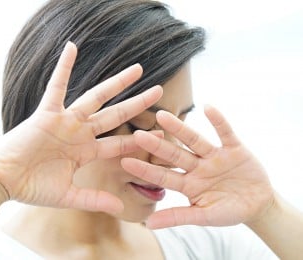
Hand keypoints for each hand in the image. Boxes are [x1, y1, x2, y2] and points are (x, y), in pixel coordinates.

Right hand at [0, 41, 162, 213]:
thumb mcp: (67, 196)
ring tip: (137, 69)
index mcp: (85, 152)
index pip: (118, 144)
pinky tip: (71, 47)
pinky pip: (56, 87)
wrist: (2, 180)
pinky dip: (63, 68)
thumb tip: (121, 210)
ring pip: (96, 98)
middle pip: (115, 115)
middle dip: (137, 103)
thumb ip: (94, 200)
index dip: (138, 141)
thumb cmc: (32, 188)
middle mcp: (79, 133)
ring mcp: (65, 122)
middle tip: (160, 91)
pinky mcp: (46, 114)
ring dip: (116, 83)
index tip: (159, 134)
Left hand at [121, 105, 274, 227]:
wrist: (257, 205)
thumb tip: (148, 224)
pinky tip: (208, 107)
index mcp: (188, 184)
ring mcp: (214, 156)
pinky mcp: (233, 148)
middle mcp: (197, 167)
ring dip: (179, 128)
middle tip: (137, 134)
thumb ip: (178, 217)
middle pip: (174, 154)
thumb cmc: (228, 212)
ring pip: (194, 140)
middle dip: (157, 146)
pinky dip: (218, 121)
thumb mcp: (204, 216)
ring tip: (162, 115)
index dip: (145, 169)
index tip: (125, 162)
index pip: (163, 176)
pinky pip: (225, 133)